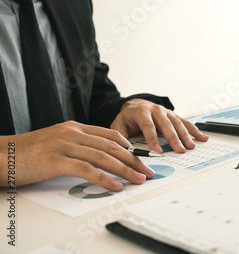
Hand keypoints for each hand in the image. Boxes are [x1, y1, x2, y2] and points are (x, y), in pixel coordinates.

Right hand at [0, 121, 155, 189]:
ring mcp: (64, 145)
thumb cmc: (28, 152)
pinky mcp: (56, 160)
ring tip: (138, 179)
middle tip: (147, 171)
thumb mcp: (57, 142)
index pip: (109, 134)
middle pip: (112, 146)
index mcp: (74, 128)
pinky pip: (86, 169)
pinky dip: (103, 178)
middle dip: (133, 160)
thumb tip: (99, 157)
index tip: (141, 157)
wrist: (1, 154)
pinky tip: (115, 186)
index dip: (128, 146)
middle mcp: (73, 133)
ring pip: (103, 157)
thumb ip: (77, 145)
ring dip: (125, 170)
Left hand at [111, 99, 208, 153]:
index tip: (157, 151)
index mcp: (141, 112)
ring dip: (185, 136)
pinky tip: (202, 138)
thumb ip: (120, 136)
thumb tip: (123, 150)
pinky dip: (194, 130)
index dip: (153, 139)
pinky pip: (186, 123)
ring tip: (191, 146)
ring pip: (177, 124)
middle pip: (166, 125)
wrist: (136, 105)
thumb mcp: (118, 125)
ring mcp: (167, 112)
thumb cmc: (128, 118)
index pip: (148, 126)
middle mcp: (156, 110)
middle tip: (179, 150)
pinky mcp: (174, 115)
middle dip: (173, 138)